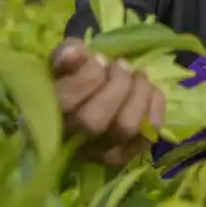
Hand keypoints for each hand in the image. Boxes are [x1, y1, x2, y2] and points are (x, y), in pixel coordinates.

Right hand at [50, 38, 165, 165]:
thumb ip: (67, 54)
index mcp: (51, 113)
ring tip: (137, 75)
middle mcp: (73, 139)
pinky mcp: (128, 153)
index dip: (89, 75)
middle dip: (115, 85)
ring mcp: (101, 151)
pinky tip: (148, 88)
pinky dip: (154, 104)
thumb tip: (77, 53)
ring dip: (138, 92)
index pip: (67, 101)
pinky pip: (149, 131)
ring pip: (125, 127)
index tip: (99, 59)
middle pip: (96, 120)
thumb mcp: (65, 61)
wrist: (93, 101)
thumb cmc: (75, 79)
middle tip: (120, 65)